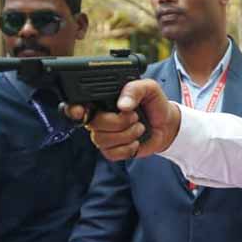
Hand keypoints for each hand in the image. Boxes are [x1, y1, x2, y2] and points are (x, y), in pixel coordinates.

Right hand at [64, 79, 180, 160]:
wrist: (167, 125)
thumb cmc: (155, 104)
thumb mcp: (149, 88)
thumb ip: (135, 89)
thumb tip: (122, 104)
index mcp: (103, 100)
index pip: (77, 104)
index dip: (74, 109)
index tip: (81, 111)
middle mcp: (100, 118)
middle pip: (93, 123)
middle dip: (118, 121)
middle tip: (134, 116)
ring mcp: (105, 135)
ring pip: (101, 139)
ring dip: (126, 134)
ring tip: (139, 127)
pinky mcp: (113, 151)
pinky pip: (110, 153)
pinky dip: (127, 148)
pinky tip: (136, 142)